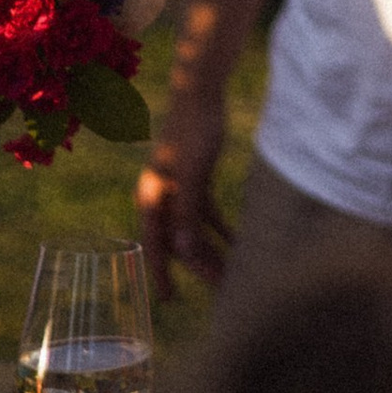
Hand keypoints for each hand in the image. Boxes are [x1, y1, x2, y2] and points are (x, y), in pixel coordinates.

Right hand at [135, 79, 232, 301]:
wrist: (200, 91)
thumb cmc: (194, 129)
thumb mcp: (193, 173)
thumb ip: (188, 212)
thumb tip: (185, 251)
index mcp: (153, 196)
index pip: (157, 244)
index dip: (161, 273)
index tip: (168, 301)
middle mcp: (161, 196)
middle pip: (179, 240)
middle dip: (199, 266)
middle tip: (223, 291)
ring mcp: (178, 188)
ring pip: (194, 229)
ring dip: (212, 249)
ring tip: (234, 273)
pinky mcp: (195, 179)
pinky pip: (206, 214)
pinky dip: (220, 229)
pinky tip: (238, 243)